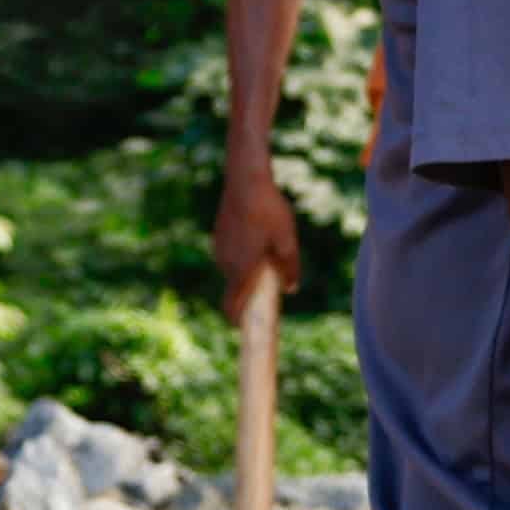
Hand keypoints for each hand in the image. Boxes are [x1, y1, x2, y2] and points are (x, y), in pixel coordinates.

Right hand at [210, 157, 304, 310]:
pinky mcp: (218, 236)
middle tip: (272, 283)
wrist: (246, 180)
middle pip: (235, 289)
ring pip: (234, 269)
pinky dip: (242, 255)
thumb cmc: (269, 212)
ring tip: (268, 251)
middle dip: (251, 292)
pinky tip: (258, 236)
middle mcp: (225, 264)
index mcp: (242, 271)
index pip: (231, 307)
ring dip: (248, 270)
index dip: (237, 321)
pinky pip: (231, 254)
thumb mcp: (288, 241)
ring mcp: (220, 249)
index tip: (246, 328)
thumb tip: (290, 289)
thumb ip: (290, 269)